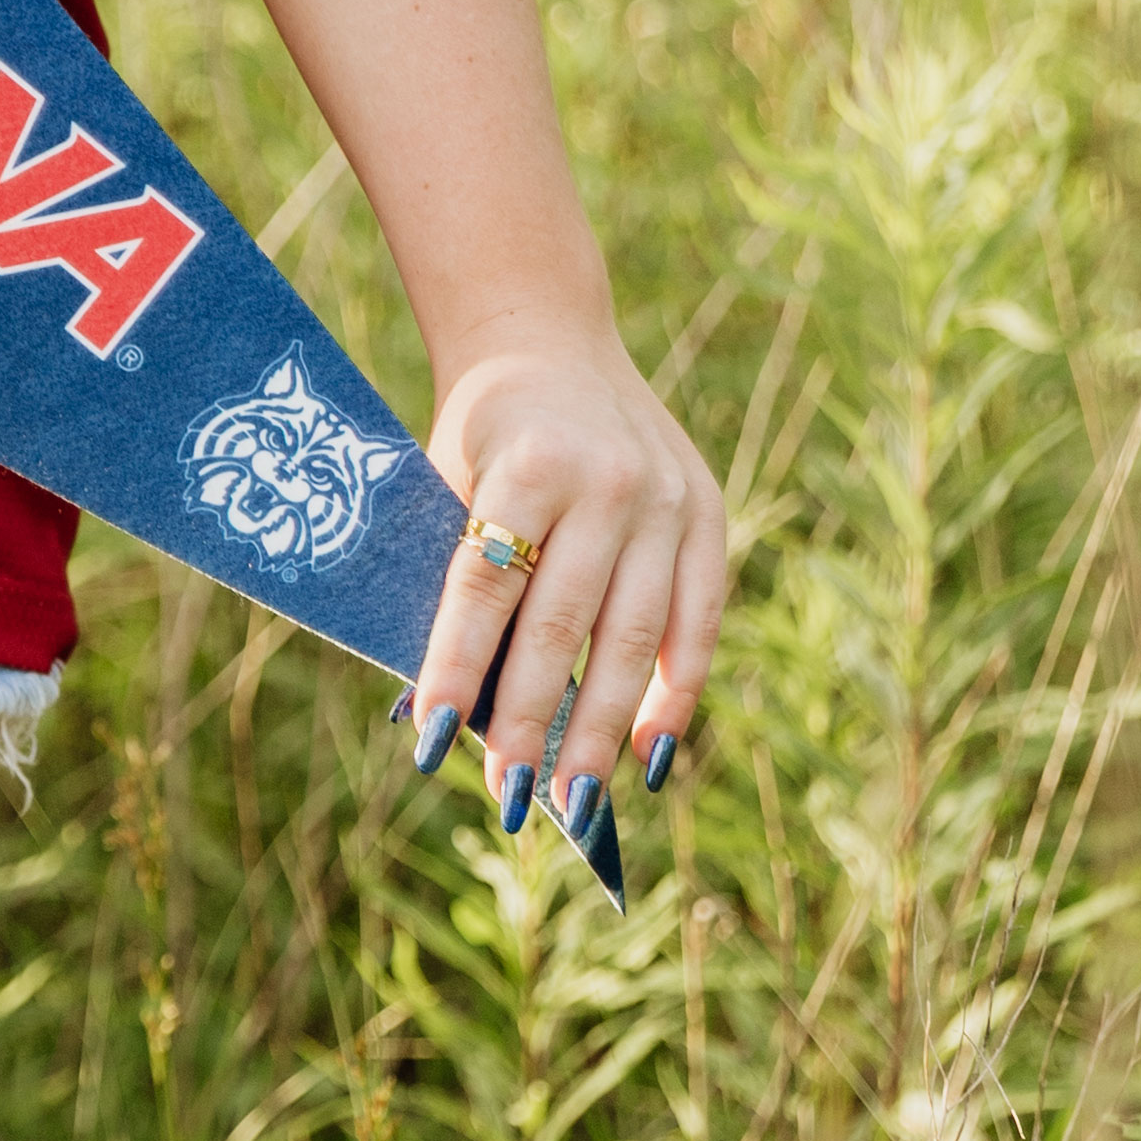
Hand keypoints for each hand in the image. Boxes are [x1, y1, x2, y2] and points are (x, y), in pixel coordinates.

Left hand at [408, 316, 727, 840]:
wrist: (546, 339)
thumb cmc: (476, 433)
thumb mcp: (443, 482)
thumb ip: (447, 581)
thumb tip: (433, 712)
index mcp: (528, 465)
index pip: (485, 590)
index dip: (458, 670)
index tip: (433, 745)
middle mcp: (608, 483)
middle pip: (566, 627)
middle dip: (534, 721)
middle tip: (510, 799)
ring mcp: (667, 500)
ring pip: (636, 639)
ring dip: (603, 729)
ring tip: (575, 801)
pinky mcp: (707, 514)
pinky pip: (697, 622)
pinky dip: (676, 695)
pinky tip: (651, 757)